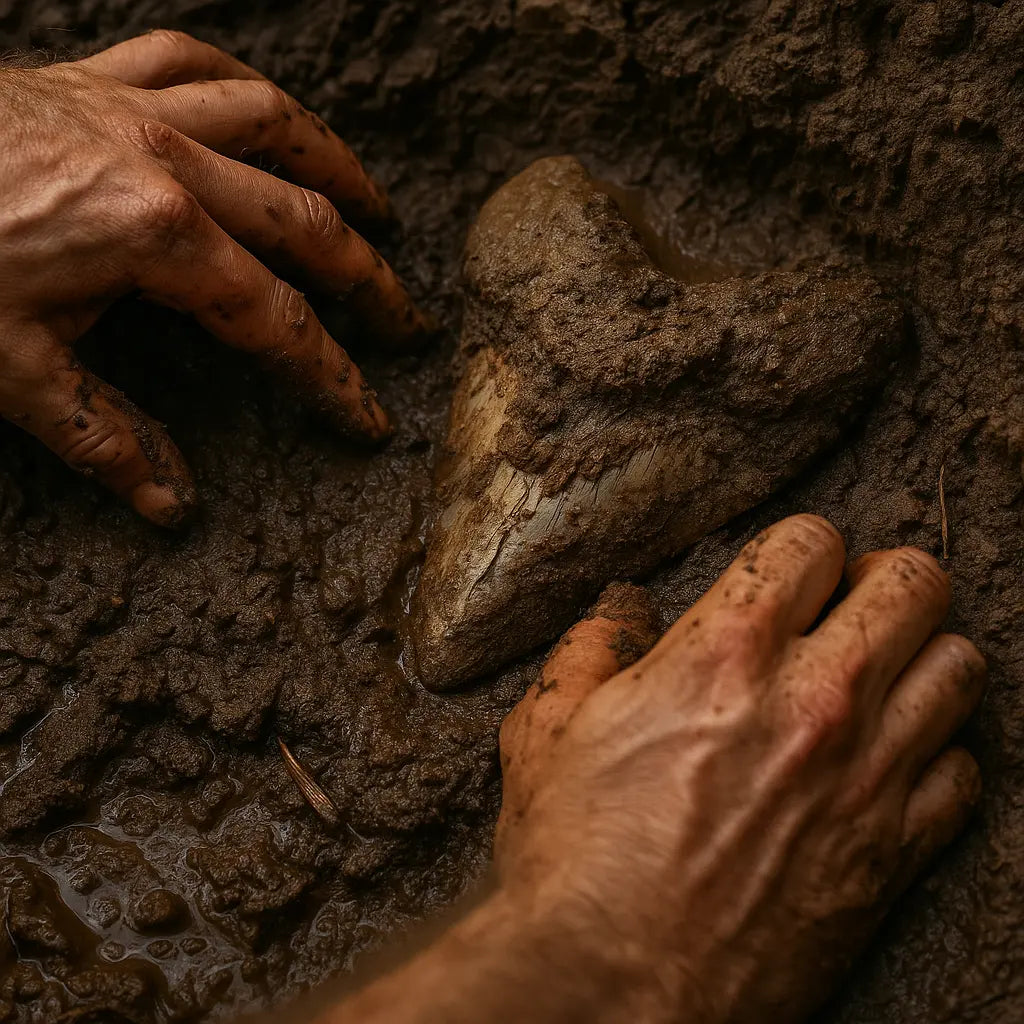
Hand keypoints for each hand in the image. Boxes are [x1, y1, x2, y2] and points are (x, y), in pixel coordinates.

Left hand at [0, 31, 431, 525]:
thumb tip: (173, 507)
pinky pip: (194, 63)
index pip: (279, 324)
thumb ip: (105, 437)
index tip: (370, 418)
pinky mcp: (96, 77)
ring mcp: (136, 111)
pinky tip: (269, 116)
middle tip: (407, 321)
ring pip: (273, 124)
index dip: (334, 378)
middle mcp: (168, 166)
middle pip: (308, 224)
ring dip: (336, 167)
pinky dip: (244, 88)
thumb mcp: (10, 368)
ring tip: (375, 208)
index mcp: (159, 240)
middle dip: (369, 282)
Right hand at [496, 515, 984, 1022]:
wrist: (613, 988)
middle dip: (885, 579)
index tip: (791, 572)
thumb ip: (590, 649)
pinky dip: (935, 755)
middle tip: (851, 606)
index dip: (801, 547)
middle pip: (913, 585)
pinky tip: (889, 764)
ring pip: (960, 668)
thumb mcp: (546, 730)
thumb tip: (622, 615)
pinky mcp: (892, 852)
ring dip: (924, 656)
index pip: (811, 542)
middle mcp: (813, 699)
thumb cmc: (573, 856)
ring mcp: (865, 776)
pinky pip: (962, 773)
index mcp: (724, 652)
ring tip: (882, 674)